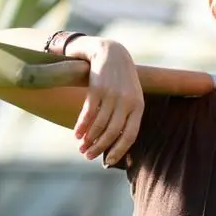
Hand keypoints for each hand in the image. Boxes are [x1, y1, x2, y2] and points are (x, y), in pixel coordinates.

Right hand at [67, 37, 143, 165]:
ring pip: (99, 124)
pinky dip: (82, 125)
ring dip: (89, 139)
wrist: (111, 53)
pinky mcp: (97, 88)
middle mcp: (127, 102)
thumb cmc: (122, 80)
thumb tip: (115, 142)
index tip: (107, 162)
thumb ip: (127, 116)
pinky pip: (89, 112)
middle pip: (113, 132)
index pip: (130, 135)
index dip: (119, 150)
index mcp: (138, 106)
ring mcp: (112, 95)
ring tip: (81, 148)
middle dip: (99, 147)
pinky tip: (76, 134)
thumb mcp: (131, 96)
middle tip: (88, 157)